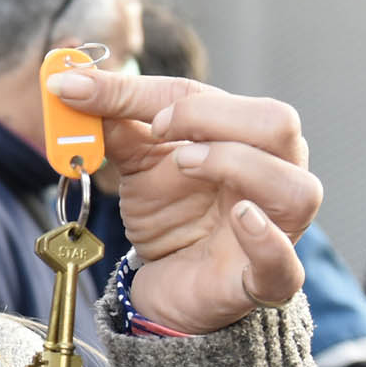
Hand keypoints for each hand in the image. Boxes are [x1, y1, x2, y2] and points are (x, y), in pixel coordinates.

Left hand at [49, 70, 321, 334]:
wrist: (167, 286)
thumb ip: (112, 123)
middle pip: (278, 124)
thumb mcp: (136, 163)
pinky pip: (285, 261)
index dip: (149, 92)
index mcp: (243, 136)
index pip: (209, 97)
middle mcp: (274, 174)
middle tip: (161, 128)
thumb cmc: (169, 215)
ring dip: (238, 164)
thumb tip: (69, 81)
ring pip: (296, 186)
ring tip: (186, 165)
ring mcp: (277, 228)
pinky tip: (241, 218)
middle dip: (213, 117)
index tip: (92, 92)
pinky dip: (266, 239)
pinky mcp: (265, 279)